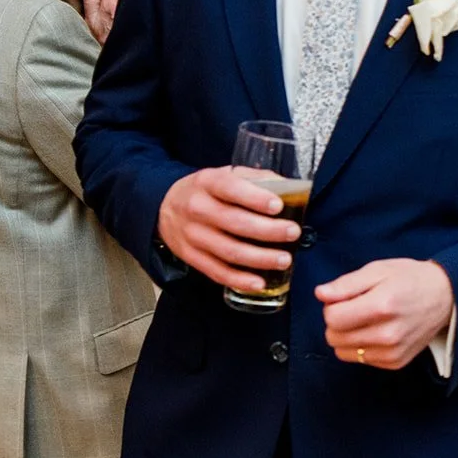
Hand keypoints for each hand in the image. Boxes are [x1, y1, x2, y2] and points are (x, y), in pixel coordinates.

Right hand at [156, 166, 300, 290]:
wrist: (165, 207)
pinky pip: (216, 272)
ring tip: (284, 260)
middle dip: (267, 230)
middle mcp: (197, 208)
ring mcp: (192, 235)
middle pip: (234, 222)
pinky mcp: (191, 257)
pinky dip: (239, 280)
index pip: (231, 188)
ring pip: (228, 251)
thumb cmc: (206, 191)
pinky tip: (259, 283)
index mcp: (207, 182)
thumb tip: (289, 187)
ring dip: (259, 258)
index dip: (255, 198)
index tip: (278, 206)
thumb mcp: (224, 174)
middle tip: (292, 232)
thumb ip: (254, 178)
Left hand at [319, 259, 454, 369]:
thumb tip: (320, 294)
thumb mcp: (378, 270)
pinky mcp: (395, 363)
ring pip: (342, 351)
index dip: (332, 305)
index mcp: (382, 306)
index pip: (332, 318)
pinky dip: (362, 346)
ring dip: (347, 336)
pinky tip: (377, 331)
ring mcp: (392, 352)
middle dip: (338, 321)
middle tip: (356, 308)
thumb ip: (346, 284)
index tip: (345, 298)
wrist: (445, 297)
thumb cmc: (410, 279)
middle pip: (333, 337)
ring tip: (366, 320)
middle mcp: (387, 334)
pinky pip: (360, 359)